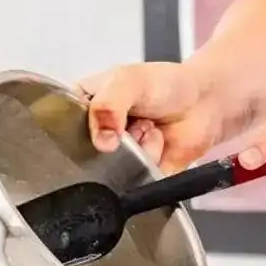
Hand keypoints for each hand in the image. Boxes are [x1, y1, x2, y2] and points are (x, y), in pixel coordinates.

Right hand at [78, 62, 221, 171]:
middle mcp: (94, 135)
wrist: (205, 103)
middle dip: (115, 141)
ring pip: (111, 172)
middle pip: (84, 155)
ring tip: (148, 130)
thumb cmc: (165, 84)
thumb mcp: (129, 80)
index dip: (74, 130)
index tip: (100, 123)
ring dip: (138, 150)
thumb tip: (102, 139)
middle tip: (134, 121)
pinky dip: (151, 166)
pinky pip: (135, 185)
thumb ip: (108, 104)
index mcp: (82, 106)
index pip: (59, 126)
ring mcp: (114, 159)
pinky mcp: (135, 178)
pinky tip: (159, 146)